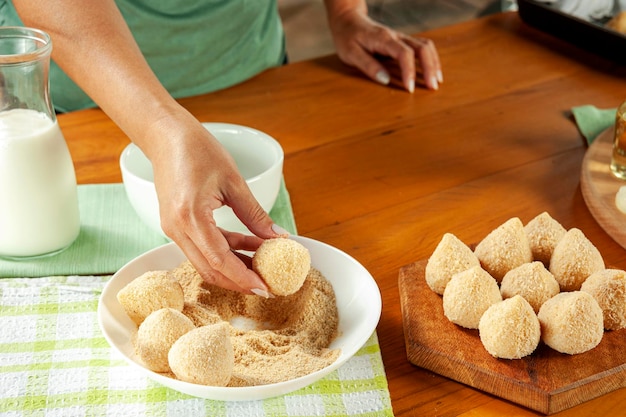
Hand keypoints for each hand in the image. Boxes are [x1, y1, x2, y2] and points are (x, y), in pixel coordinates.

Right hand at [147, 115, 283, 295]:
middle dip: (238, 280)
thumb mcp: (233, 181)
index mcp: (191, 217)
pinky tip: (247, 245)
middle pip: (209, 269)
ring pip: (205, 261)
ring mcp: (173, 228)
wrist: (166, 136)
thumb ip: (255, 213)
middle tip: (266, 284)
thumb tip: (277, 237)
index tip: (265, 288)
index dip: (242, 277)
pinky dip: (224, 251)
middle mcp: (177, 228)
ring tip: (262, 262)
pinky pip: (201, 247)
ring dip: (233, 265)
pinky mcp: (176, 225)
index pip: (219, 260)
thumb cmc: (198, 150)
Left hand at [326, 7, 442, 91]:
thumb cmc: (347, 37)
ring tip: (437, 81)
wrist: (348, 20)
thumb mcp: (350, 53)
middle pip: (422, 48)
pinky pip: (422, 48)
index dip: (409, 71)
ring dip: (434, 63)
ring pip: (426, 46)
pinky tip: (432, 72)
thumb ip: (368, 65)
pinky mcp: (402, 42)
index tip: (410, 88)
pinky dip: (430, 60)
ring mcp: (401, 38)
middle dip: (430, 68)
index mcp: (383, 38)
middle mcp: (396, 36)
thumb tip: (386, 80)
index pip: (404, 54)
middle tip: (432, 87)